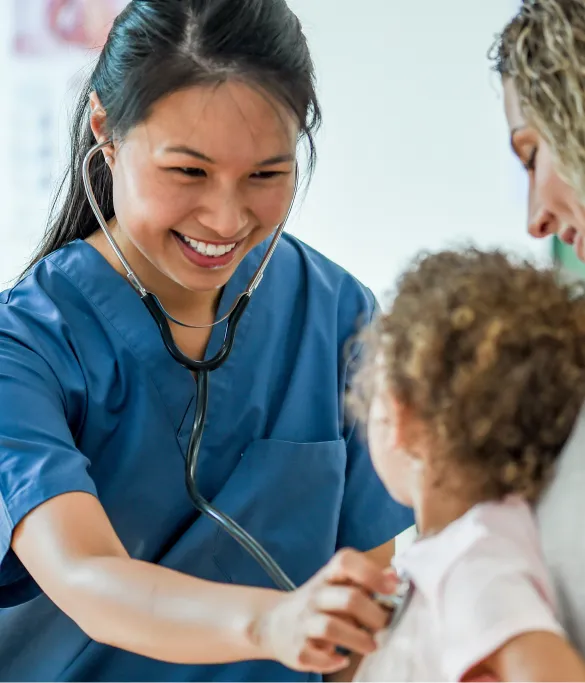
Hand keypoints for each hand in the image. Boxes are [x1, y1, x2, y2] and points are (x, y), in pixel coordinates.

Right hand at [253, 548, 394, 673]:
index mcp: (327, 577)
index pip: (346, 562)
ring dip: (357, 639)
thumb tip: (393, 576)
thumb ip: (364, 581)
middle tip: (385, 625)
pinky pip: (314, 656)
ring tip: (372, 646)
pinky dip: (331, 661)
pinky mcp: (297, 649)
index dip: (370, 572)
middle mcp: (314, 596)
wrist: (274, 622)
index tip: (391, 587)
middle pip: (348, 598)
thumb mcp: (337, 586)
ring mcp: (303, 623)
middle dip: (374, 614)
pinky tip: (341, 659)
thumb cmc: (317, 603)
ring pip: (330, 627)